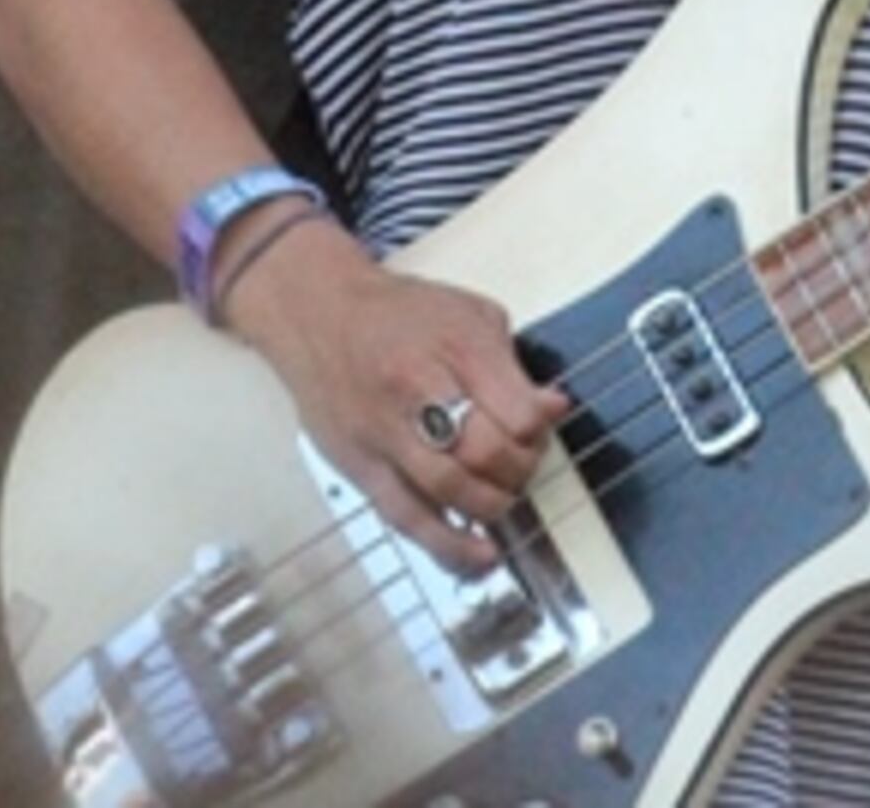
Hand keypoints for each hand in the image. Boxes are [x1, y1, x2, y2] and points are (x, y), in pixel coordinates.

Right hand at [222, 220, 571, 566]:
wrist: (318, 312)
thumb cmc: (400, 312)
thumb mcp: (470, 315)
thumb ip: (512, 366)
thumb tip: (552, 408)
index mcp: (452, 345)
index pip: (516, 411)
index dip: (538, 430)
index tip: (539, 428)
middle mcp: (415, 389)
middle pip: (483, 452)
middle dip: (518, 469)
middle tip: (520, 463)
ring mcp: (383, 433)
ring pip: (448, 491)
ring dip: (490, 505)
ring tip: (502, 498)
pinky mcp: (359, 466)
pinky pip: (406, 518)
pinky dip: (447, 545)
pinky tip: (478, 557)